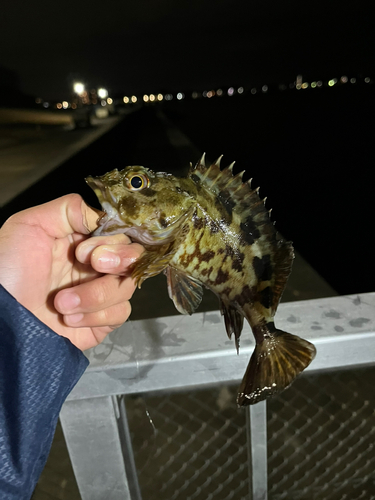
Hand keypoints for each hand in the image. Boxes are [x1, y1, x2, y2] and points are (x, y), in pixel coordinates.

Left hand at [0, 194, 143, 350]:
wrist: (1, 321)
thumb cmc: (6, 270)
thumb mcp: (30, 225)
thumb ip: (69, 209)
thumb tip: (105, 217)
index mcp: (82, 240)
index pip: (120, 231)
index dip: (113, 239)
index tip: (86, 250)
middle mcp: (95, 266)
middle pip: (133, 256)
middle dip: (118, 259)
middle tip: (93, 264)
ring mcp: (99, 294)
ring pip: (127, 286)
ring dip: (95, 294)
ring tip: (62, 302)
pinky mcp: (101, 321)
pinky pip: (119, 313)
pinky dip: (95, 316)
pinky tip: (69, 319)